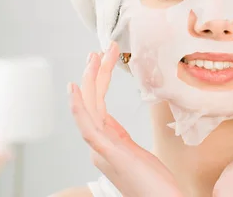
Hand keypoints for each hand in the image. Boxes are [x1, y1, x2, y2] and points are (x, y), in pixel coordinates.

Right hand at [68, 42, 182, 196]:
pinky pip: (89, 127)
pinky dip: (79, 106)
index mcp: (108, 145)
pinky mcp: (109, 154)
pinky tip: (76, 88)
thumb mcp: (140, 157)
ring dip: (90, 80)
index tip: (104, 61)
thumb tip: (122, 133)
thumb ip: (127, 144)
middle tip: (101, 50)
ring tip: (94, 56)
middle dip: (95, 74)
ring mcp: (102, 151)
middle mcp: (100, 147)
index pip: (99, 107)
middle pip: (92, 103)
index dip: (99, 82)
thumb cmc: (156, 187)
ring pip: (89, 108)